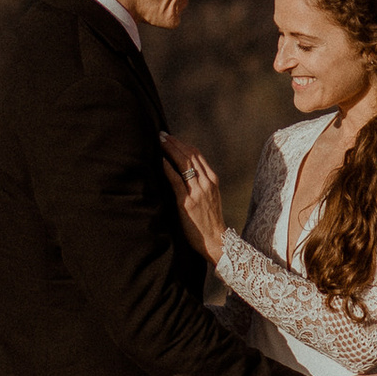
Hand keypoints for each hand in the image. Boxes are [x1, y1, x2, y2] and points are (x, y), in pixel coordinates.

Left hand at [161, 133, 225, 264]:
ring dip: (171, 150)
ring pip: (184, 163)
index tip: (172, 138)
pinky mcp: (187, 202)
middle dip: (175, 143)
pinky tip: (161, 161)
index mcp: (212, 180)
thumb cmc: (210, 221)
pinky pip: (177, 181)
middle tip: (162, 135)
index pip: (197, 155)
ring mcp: (198, 191)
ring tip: (160, 142)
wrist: (216, 240)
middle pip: (190, 155)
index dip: (183, 144)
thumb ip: (201, 184)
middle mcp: (207, 182)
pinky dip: (169, 168)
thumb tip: (185, 173)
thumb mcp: (210, 197)